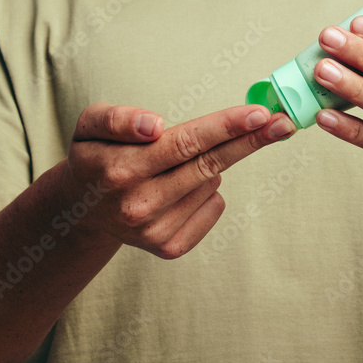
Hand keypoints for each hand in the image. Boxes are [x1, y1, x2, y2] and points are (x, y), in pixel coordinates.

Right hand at [62, 103, 295, 257]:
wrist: (81, 209)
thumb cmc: (95, 155)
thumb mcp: (91, 124)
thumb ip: (118, 118)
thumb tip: (153, 127)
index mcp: (119, 169)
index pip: (185, 143)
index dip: (225, 127)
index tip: (260, 114)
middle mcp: (138, 205)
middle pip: (209, 164)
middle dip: (249, 140)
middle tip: (282, 123)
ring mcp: (155, 231)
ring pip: (211, 182)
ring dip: (207, 164)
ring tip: (172, 164)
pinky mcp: (169, 248)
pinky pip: (213, 206)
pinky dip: (207, 190)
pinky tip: (178, 188)